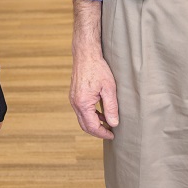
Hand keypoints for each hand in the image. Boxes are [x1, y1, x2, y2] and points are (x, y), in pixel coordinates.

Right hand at [70, 0, 118, 139]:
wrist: (85, 53)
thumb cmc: (98, 68)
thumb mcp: (109, 88)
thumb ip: (111, 107)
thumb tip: (114, 123)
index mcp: (83, 103)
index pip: (92, 126)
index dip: (103, 133)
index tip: (113, 134)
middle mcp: (75, 103)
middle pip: (85, 126)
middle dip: (97, 131)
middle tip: (110, 132)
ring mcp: (73, 99)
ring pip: (82, 119)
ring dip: (94, 123)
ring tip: (107, 123)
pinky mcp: (74, 94)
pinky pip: (81, 111)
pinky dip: (90, 115)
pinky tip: (100, 112)